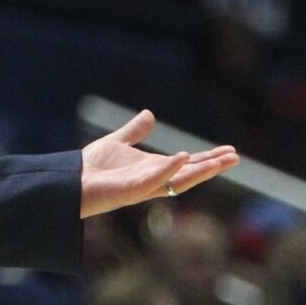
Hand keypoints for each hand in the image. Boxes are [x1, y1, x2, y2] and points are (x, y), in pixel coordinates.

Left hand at [79, 110, 237, 217]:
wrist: (70, 181)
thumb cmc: (92, 168)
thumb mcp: (117, 143)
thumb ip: (134, 132)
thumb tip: (150, 114)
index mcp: (152, 168)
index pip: (187, 163)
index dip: (208, 157)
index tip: (229, 150)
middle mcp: (153, 179)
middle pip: (189, 174)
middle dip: (212, 166)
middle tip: (235, 157)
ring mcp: (144, 186)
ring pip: (179, 180)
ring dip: (201, 171)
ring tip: (222, 162)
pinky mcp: (131, 190)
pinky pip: (155, 180)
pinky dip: (169, 169)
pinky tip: (183, 157)